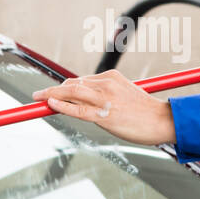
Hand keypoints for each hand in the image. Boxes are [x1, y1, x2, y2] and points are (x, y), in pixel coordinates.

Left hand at [31, 70, 176, 145]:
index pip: (80, 80)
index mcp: (111, 77)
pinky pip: (78, 109)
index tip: (51, 92)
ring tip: (36, 98)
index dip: (62, 87)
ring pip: (71, 93)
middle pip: (72, 84)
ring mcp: (105, 99)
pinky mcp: (105, 115)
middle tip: (37, 95)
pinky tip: (50, 104)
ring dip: (50, 94)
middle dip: (52, 89)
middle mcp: (106, 84)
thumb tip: (90, 105)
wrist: (163, 121)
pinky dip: (62, 105)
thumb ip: (108, 96)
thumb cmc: (146, 113)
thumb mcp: (125, 97)